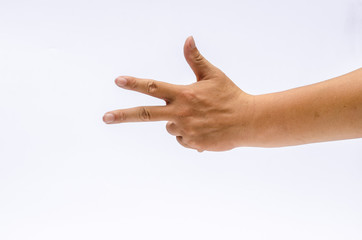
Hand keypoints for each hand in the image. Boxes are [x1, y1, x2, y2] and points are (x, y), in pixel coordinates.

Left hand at [103, 36, 254, 151]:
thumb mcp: (212, 75)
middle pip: (145, 115)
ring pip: (169, 126)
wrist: (247, 122)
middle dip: (123, 116)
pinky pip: (182, 138)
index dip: (135, 83)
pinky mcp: (192, 143)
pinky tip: (205, 129)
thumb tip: (187, 38)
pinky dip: (189, 133)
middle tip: (105, 117)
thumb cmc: (229, 95)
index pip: (154, 87)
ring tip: (201, 118)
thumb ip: (195, 59)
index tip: (118, 80)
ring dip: (178, 122)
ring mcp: (185, 130)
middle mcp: (180, 113)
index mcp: (183, 94)